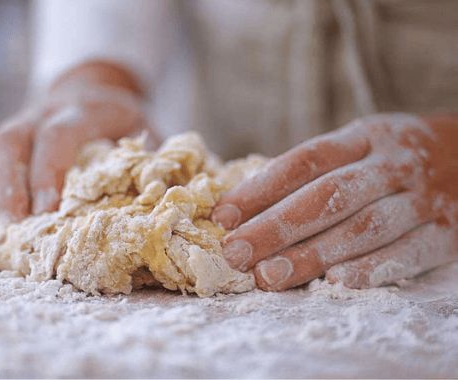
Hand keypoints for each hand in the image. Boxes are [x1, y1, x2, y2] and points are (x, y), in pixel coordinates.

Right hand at [0, 61, 151, 242]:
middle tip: (13, 230)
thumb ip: (145, 162)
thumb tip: (144, 206)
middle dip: (9, 189)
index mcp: (83, 109)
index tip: (47, 211)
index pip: (59, 135)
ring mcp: (18, 124)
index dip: (50, 172)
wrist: (94, 93)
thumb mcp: (145, 133)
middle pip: (12, 143)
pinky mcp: (3, 141)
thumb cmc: (122, 123)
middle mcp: (42, 112)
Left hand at [212, 114, 457, 289]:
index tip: (223, 216)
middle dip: (276, 227)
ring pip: (363, 227)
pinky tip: (336, 282)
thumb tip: (247, 206)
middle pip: (327, 196)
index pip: (304, 161)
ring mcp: (421, 197)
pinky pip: (408, 252)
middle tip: (236, 253)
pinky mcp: (446, 231)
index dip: (260, 189)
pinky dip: (371, 268)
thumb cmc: (390, 159)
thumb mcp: (357, 146)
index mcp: (363, 137)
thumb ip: (312, 171)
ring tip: (270, 276)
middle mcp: (391, 164)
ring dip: (313, 254)